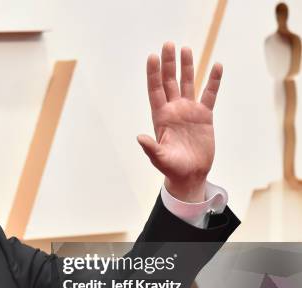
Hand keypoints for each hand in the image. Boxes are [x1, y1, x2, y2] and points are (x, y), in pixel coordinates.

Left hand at [137, 42, 222, 201]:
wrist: (190, 174)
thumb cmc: (172, 168)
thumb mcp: (159, 158)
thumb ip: (151, 147)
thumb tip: (140, 138)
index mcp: (160, 117)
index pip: (155, 90)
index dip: (153, 74)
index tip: (152, 57)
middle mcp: (174, 110)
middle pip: (170, 82)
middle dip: (169, 63)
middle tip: (168, 44)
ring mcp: (189, 111)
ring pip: (187, 83)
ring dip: (187, 67)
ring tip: (186, 49)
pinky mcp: (204, 116)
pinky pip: (209, 94)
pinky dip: (213, 81)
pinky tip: (216, 66)